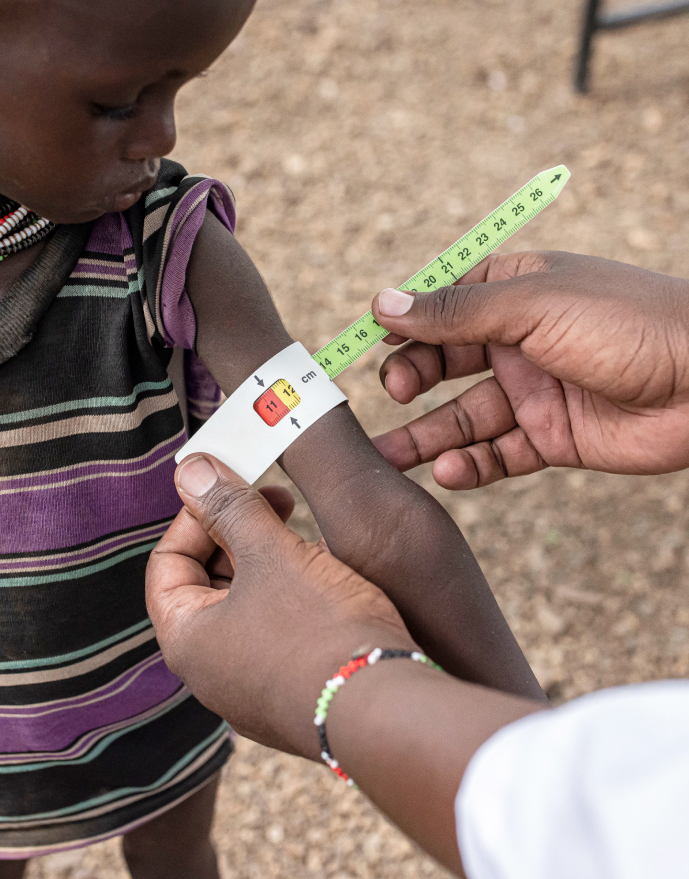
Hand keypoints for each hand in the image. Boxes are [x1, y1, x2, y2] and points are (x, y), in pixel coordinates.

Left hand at [145, 454, 414, 759]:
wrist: (386, 711)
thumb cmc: (321, 630)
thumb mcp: (273, 554)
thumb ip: (229, 508)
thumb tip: (189, 469)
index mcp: (188, 640)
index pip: (166, 563)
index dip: (196, 516)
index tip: (234, 486)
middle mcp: (211, 674)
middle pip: (207, 584)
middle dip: (239, 535)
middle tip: (279, 502)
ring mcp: (252, 691)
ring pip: (248, 608)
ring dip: (271, 564)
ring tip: (309, 538)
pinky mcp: (293, 697)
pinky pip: (280, 634)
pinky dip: (294, 597)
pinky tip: (330, 578)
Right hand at [371, 251, 688, 488]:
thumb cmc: (626, 323)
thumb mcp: (531, 305)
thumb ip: (455, 311)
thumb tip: (384, 303)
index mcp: (516, 291)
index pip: (445, 304)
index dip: (406, 323)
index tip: (371, 341)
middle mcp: (520, 340)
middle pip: (446, 362)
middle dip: (412, 377)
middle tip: (392, 392)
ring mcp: (536, 391)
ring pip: (465, 416)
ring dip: (426, 436)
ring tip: (386, 456)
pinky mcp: (553, 437)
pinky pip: (499, 454)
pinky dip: (470, 466)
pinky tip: (447, 471)